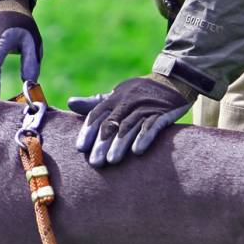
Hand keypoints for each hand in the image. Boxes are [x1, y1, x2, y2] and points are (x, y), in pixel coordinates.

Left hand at [68, 76, 193, 166]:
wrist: (173, 80)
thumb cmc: (140, 92)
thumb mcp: (117, 95)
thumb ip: (95, 103)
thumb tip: (70, 103)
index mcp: (114, 98)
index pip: (97, 115)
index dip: (88, 131)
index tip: (80, 148)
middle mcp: (128, 102)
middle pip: (111, 124)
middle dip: (102, 143)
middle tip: (95, 162)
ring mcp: (145, 107)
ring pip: (129, 126)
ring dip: (120, 144)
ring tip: (112, 161)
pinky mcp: (162, 113)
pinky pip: (152, 125)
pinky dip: (145, 137)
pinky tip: (137, 151)